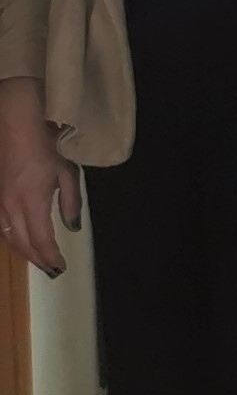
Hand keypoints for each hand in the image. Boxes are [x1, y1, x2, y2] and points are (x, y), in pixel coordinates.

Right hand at [0, 84, 78, 275]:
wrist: (16, 125)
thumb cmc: (46, 146)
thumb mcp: (68, 173)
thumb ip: (71, 203)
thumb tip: (72, 227)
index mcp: (32, 202)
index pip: (41, 240)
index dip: (51, 257)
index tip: (61, 267)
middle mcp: (11, 206)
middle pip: (23, 243)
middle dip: (38, 259)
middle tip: (51, 270)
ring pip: (8, 236)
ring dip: (23, 252)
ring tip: (37, 260)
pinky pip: (0, 225)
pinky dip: (11, 238)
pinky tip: (19, 241)